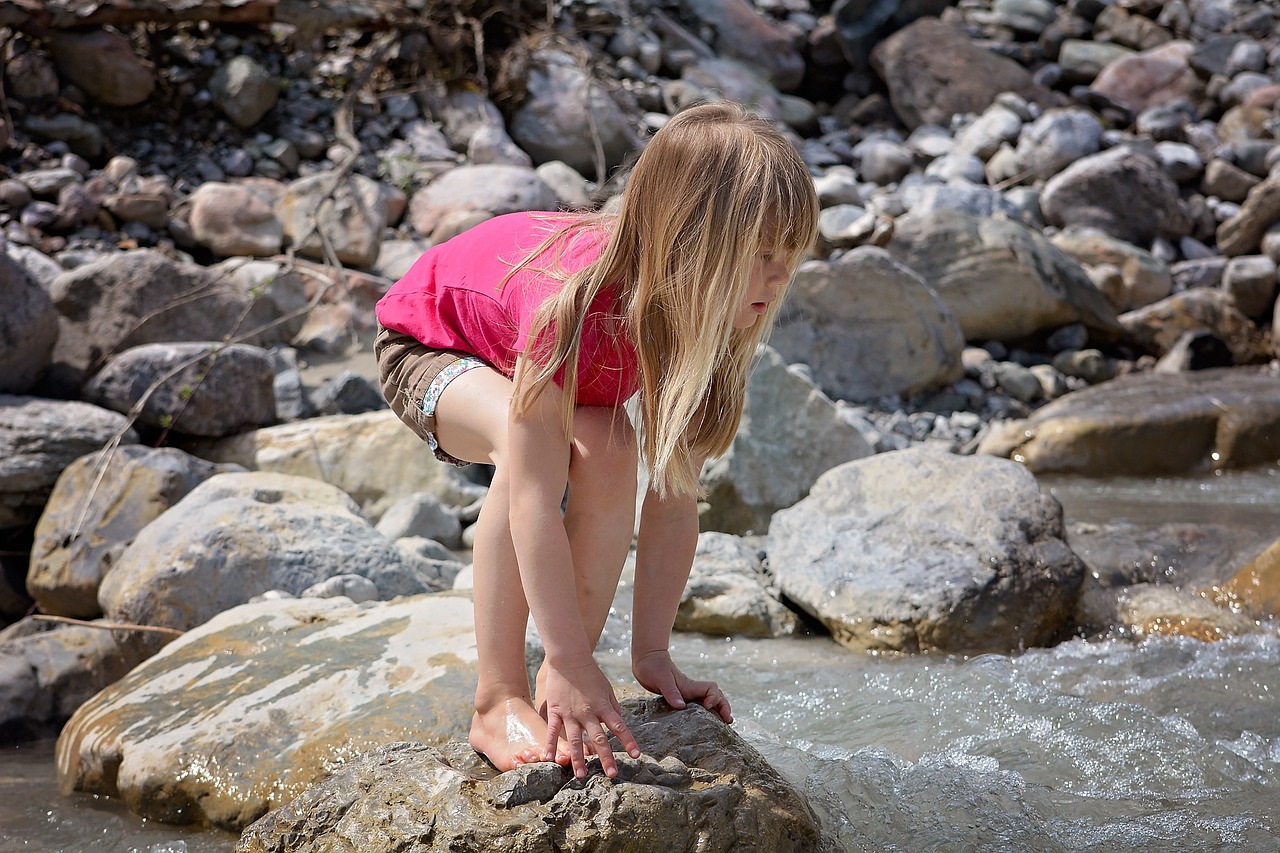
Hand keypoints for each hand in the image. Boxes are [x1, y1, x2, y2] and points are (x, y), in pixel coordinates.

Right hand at [542, 657, 641, 778]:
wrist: (570, 658)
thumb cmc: (591, 674)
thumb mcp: (607, 689)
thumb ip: (613, 707)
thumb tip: (618, 722)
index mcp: (603, 706)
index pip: (619, 726)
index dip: (628, 741)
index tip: (636, 755)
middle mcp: (588, 712)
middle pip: (599, 738)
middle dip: (606, 757)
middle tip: (612, 775)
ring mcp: (571, 713)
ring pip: (576, 740)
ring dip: (579, 759)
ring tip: (581, 775)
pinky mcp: (556, 711)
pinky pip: (554, 731)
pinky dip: (551, 745)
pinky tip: (550, 759)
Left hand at [632, 650, 732, 723]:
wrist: (646, 661)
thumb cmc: (653, 667)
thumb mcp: (662, 680)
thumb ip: (671, 692)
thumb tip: (681, 707)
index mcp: (690, 685)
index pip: (712, 689)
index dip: (714, 698)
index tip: (707, 707)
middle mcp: (692, 690)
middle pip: (716, 696)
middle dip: (724, 706)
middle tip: (728, 720)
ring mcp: (688, 695)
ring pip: (710, 702)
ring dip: (719, 710)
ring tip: (726, 723)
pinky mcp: (681, 699)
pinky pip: (698, 707)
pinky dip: (706, 714)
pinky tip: (708, 723)